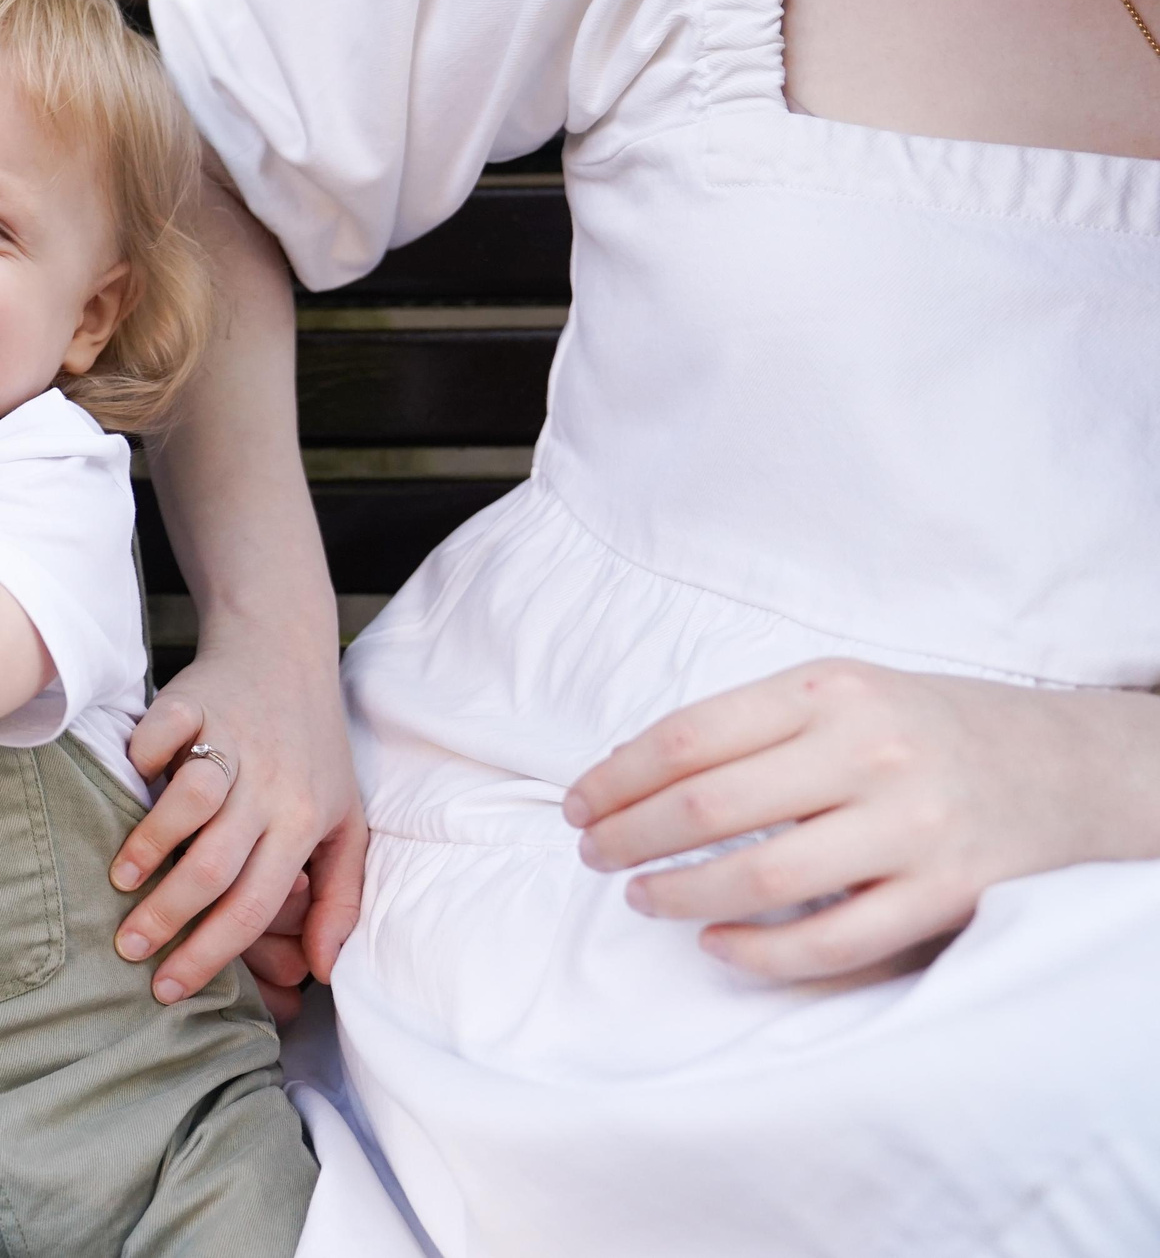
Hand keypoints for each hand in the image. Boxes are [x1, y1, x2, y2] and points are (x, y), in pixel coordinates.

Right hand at [108, 642, 366, 1006]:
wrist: (285, 650)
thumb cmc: (312, 748)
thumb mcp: (345, 822)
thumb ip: (339, 898)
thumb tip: (321, 971)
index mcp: (304, 822)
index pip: (255, 905)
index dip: (211, 953)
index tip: (170, 989)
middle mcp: (269, 785)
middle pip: (215, 865)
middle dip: (168, 917)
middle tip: (128, 949)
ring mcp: (231, 740)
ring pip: (190, 802)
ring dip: (150, 845)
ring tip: (119, 878)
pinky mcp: (194, 701)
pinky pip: (160, 735)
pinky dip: (141, 759)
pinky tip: (125, 785)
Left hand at [567, 658, 1159, 979]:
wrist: (1061, 766)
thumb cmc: (920, 727)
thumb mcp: (839, 692)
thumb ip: (751, 725)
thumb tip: (631, 773)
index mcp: (829, 689)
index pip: (688, 738)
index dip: (617, 778)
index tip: (579, 805)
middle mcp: (869, 752)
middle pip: (708, 807)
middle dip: (629, 836)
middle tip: (593, 854)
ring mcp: (911, 826)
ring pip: (760, 878)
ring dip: (679, 893)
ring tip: (641, 896)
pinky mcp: (945, 894)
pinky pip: (832, 941)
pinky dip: (757, 951)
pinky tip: (716, 942)